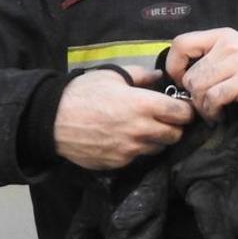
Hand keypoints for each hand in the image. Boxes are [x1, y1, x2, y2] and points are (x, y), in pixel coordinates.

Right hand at [54, 66, 194, 169]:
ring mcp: (130, 150)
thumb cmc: (83, 93)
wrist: (52, 120)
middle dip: (175, 127)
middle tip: (166, 120)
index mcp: (143, 105)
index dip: (185, 111)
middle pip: (175, 135)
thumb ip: (141, 75)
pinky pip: (138, 157)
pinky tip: (126, 139)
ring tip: (145, 129)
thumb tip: (159, 76)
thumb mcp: (113, 75)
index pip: (182, 114)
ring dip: (157, 140)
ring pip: (158, 148)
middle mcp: (141, 130)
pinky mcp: (119, 163)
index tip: (181, 108)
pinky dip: (138, 149)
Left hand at [166, 27, 237, 121]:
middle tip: (204, 104)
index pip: (181, 44)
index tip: (182, 81)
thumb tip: (180, 74)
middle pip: (190, 74)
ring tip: (213, 111)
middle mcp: (229, 45)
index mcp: (223, 36)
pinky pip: (213, 99)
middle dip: (193, 96)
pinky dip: (212, 112)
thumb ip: (211, 57)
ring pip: (199, 87)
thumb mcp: (236, 54)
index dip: (174, 66)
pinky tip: (220, 115)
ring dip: (202, 106)